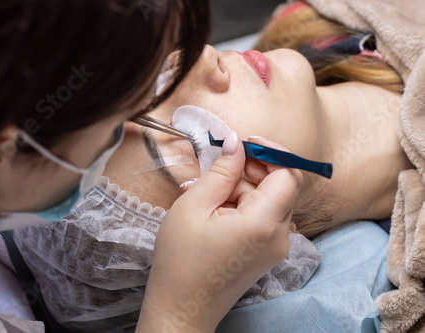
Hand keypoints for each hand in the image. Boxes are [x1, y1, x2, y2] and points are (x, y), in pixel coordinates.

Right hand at [136, 133, 302, 332]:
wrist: (182, 307)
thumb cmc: (181, 259)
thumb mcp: (194, 206)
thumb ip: (221, 171)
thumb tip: (237, 142)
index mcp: (262, 224)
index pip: (289, 174)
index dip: (271, 152)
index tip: (245, 143)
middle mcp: (279, 236)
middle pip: (281, 186)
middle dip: (252, 170)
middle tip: (219, 167)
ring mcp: (275, 247)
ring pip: (269, 200)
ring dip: (241, 188)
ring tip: (204, 193)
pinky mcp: (267, 252)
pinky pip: (262, 217)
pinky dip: (241, 205)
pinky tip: (212, 209)